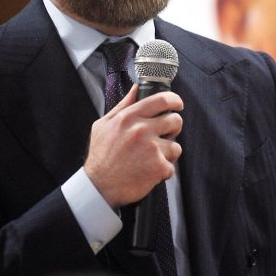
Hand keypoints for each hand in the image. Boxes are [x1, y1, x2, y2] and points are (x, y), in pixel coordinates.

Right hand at [83, 85, 183, 207]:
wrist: (99, 186)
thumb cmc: (101, 155)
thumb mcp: (104, 124)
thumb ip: (123, 105)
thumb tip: (136, 88)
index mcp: (129, 117)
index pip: (161, 100)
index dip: (174, 100)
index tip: (177, 104)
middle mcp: (142, 130)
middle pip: (175, 120)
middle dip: (174, 127)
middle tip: (165, 135)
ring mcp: (152, 148)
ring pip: (176, 145)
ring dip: (168, 152)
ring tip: (153, 158)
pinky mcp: (158, 167)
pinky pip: (171, 166)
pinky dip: (163, 171)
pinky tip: (149, 172)